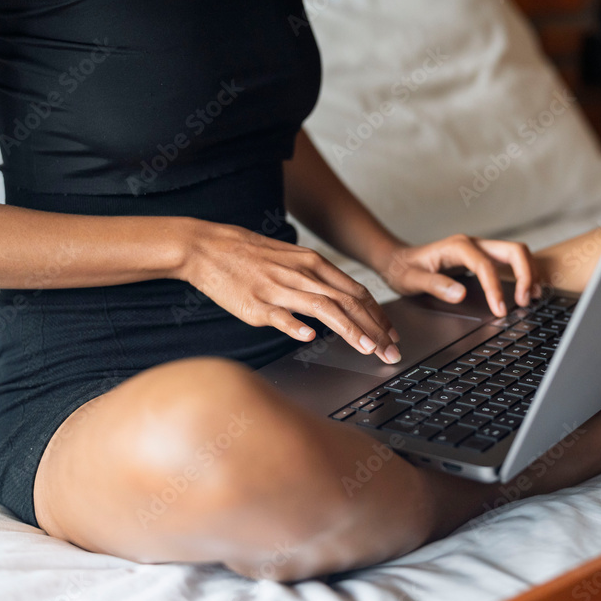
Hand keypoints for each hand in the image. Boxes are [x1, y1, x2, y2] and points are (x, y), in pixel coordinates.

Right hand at [178, 220, 401, 362]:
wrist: (209, 247)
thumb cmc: (251, 256)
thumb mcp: (292, 261)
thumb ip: (318, 282)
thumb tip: (344, 303)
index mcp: (314, 264)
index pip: (357, 293)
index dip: (379, 316)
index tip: (391, 337)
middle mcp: (302, 274)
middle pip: (348, 302)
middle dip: (374, 330)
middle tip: (390, 353)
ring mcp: (279, 288)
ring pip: (323, 308)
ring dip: (349, 330)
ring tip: (367, 349)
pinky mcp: (255, 303)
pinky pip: (279, 315)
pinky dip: (296, 326)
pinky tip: (310, 338)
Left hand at [376, 234, 541, 316]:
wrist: (398, 260)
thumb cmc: (404, 270)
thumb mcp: (413, 280)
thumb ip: (435, 285)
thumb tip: (460, 294)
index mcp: (458, 247)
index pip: (486, 266)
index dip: (496, 289)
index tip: (499, 311)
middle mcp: (473, 244)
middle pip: (514, 251)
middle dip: (525, 275)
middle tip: (524, 302)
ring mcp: (480, 249)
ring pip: (516, 254)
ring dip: (529, 273)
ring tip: (530, 298)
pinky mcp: (483, 257)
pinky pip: (511, 261)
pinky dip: (523, 273)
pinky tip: (525, 291)